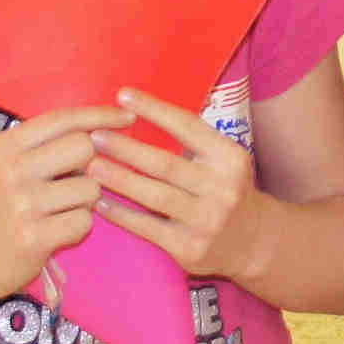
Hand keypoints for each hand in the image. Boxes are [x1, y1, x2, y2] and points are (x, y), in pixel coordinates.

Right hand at [0, 105, 125, 303]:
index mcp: (5, 146)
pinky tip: (54, 233)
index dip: (102, 116)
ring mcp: (23, 204)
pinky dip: (77, 228)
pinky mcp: (34, 237)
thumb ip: (43, 144)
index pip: (64, 119)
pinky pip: (84, 221)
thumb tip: (103, 126)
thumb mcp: (3, 166)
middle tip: (71, 182)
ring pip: (91, 188)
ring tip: (57, 212)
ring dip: (85, 201)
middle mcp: (12, 170)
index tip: (129, 117)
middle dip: (90, 164)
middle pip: (85, 147)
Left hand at [90, 90, 273, 281]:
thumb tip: (139, 112)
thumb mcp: (223, 161)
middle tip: (94, 136)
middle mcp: (223, 187)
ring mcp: (207, 220)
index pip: (188, 126)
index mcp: (230, 158)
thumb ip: (192, 142)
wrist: (253, 241)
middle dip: (126, 149)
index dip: (154, 109)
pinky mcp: (190, 248)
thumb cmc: (225, 190)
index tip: (122, 95)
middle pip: (166, 164)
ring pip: (155, 196)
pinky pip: (148, 228)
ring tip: (90, 167)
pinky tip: (100, 203)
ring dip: (119, 180)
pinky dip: (121, 214)